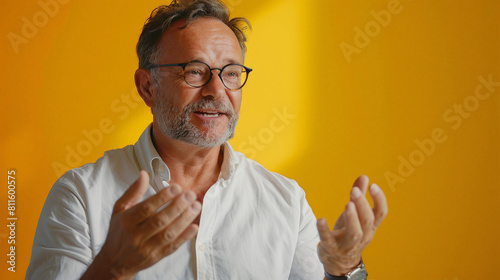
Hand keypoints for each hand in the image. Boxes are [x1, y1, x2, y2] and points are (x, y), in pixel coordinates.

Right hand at [81, 170, 200, 279]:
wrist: (115, 261)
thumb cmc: (119, 231)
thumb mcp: (120, 209)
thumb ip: (133, 192)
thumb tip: (144, 174)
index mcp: (127, 221)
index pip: (146, 208)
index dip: (162, 197)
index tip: (176, 187)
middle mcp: (136, 235)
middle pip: (159, 220)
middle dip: (177, 206)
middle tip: (190, 195)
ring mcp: (147, 248)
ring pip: (168, 234)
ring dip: (184, 219)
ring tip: (196, 206)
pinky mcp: (156, 257)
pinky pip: (172, 247)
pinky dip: (184, 237)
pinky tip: (194, 226)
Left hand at [316, 175, 387, 275]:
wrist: (338, 261)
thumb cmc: (347, 233)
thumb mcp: (354, 214)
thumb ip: (358, 196)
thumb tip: (364, 177)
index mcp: (369, 227)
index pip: (381, 213)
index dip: (379, 200)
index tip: (374, 185)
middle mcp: (362, 236)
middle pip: (367, 222)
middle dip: (362, 205)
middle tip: (354, 191)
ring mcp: (347, 244)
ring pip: (355, 233)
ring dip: (352, 218)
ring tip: (348, 204)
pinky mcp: (331, 248)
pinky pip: (328, 240)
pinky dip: (324, 230)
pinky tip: (321, 219)